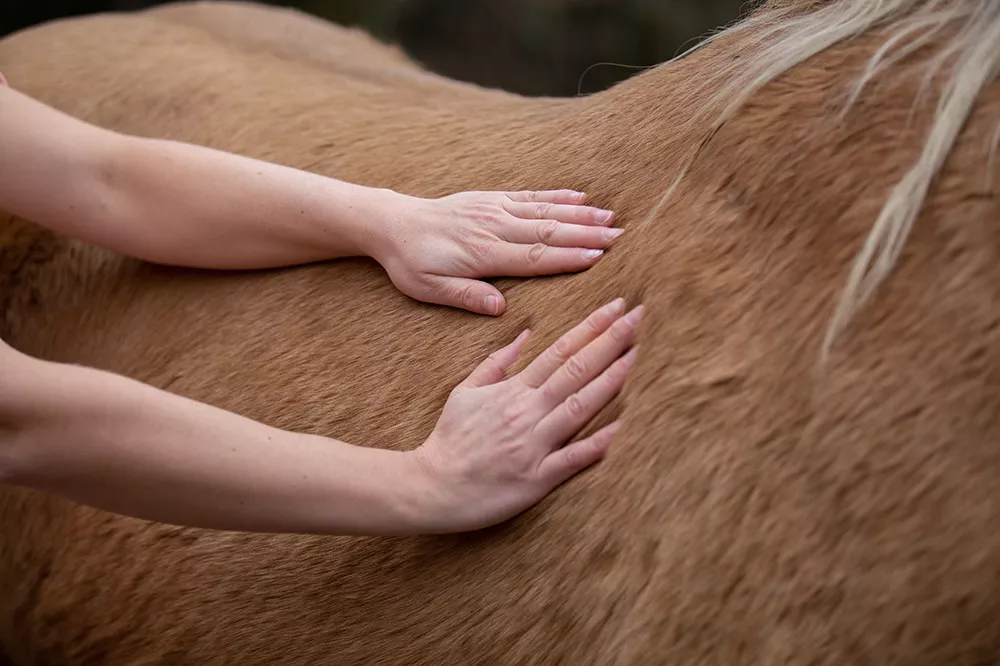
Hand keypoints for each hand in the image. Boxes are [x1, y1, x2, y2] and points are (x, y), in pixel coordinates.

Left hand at [372, 190, 621, 315]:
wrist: (393, 224)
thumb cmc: (412, 263)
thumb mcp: (428, 289)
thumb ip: (465, 297)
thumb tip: (500, 308)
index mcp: (482, 253)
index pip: (533, 257)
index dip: (567, 258)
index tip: (598, 258)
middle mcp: (494, 227)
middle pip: (548, 231)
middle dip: (586, 235)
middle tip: (620, 238)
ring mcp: (494, 209)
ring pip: (545, 211)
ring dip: (580, 215)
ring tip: (612, 218)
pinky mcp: (492, 198)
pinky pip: (530, 196)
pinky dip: (557, 196)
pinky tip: (580, 198)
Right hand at [409, 298, 640, 532]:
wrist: (431, 487)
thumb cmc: (449, 439)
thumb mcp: (465, 391)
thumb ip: (496, 363)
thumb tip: (524, 334)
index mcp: (513, 390)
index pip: (559, 350)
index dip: (591, 327)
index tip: (617, 306)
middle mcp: (527, 411)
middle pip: (575, 370)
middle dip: (610, 341)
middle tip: (640, 316)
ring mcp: (533, 444)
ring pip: (579, 406)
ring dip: (611, 380)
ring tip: (637, 356)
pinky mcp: (536, 478)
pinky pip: (572, 459)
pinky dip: (597, 443)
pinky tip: (622, 428)